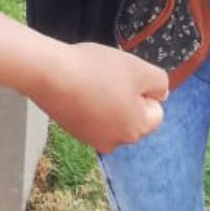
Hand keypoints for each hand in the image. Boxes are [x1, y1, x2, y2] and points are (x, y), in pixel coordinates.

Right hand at [36, 42, 167, 154]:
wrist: (50, 74)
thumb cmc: (98, 70)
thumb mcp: (140, 69)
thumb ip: (160, 83)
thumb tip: (160, 95)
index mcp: (136, 130)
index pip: (156, 112)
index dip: (144, 90)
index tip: (125, 77)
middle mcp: (115, 142)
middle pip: (133, 116)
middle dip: (126, 96)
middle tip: (108, 76)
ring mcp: (90, 138)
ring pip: (111, 115)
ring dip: (107, 99)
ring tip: (90, 80)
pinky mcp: (71, 130)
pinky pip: (91, 115)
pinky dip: (88, 102)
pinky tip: (77, 86)